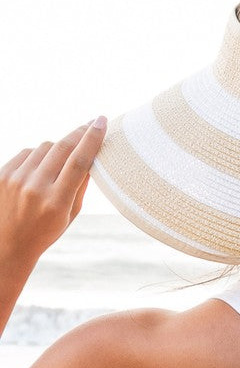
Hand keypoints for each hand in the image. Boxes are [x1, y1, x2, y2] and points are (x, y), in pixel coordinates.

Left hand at [0, 117, 106, 263]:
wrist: (7, 245)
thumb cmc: (45, 231)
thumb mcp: (71, 214)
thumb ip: (81, 184)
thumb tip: (91, 153)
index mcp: (56, 202)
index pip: (78, 161)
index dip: (92, 139)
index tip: (101, 121)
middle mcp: (35, 188)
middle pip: (62, 147)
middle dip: (79, 133)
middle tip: (90, 125)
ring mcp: (15, 180)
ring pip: (45, 147)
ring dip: (57, 150)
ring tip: (58, 165)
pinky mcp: (2, 174)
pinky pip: (27, 152)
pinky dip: (38, 156)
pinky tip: (39, 169)